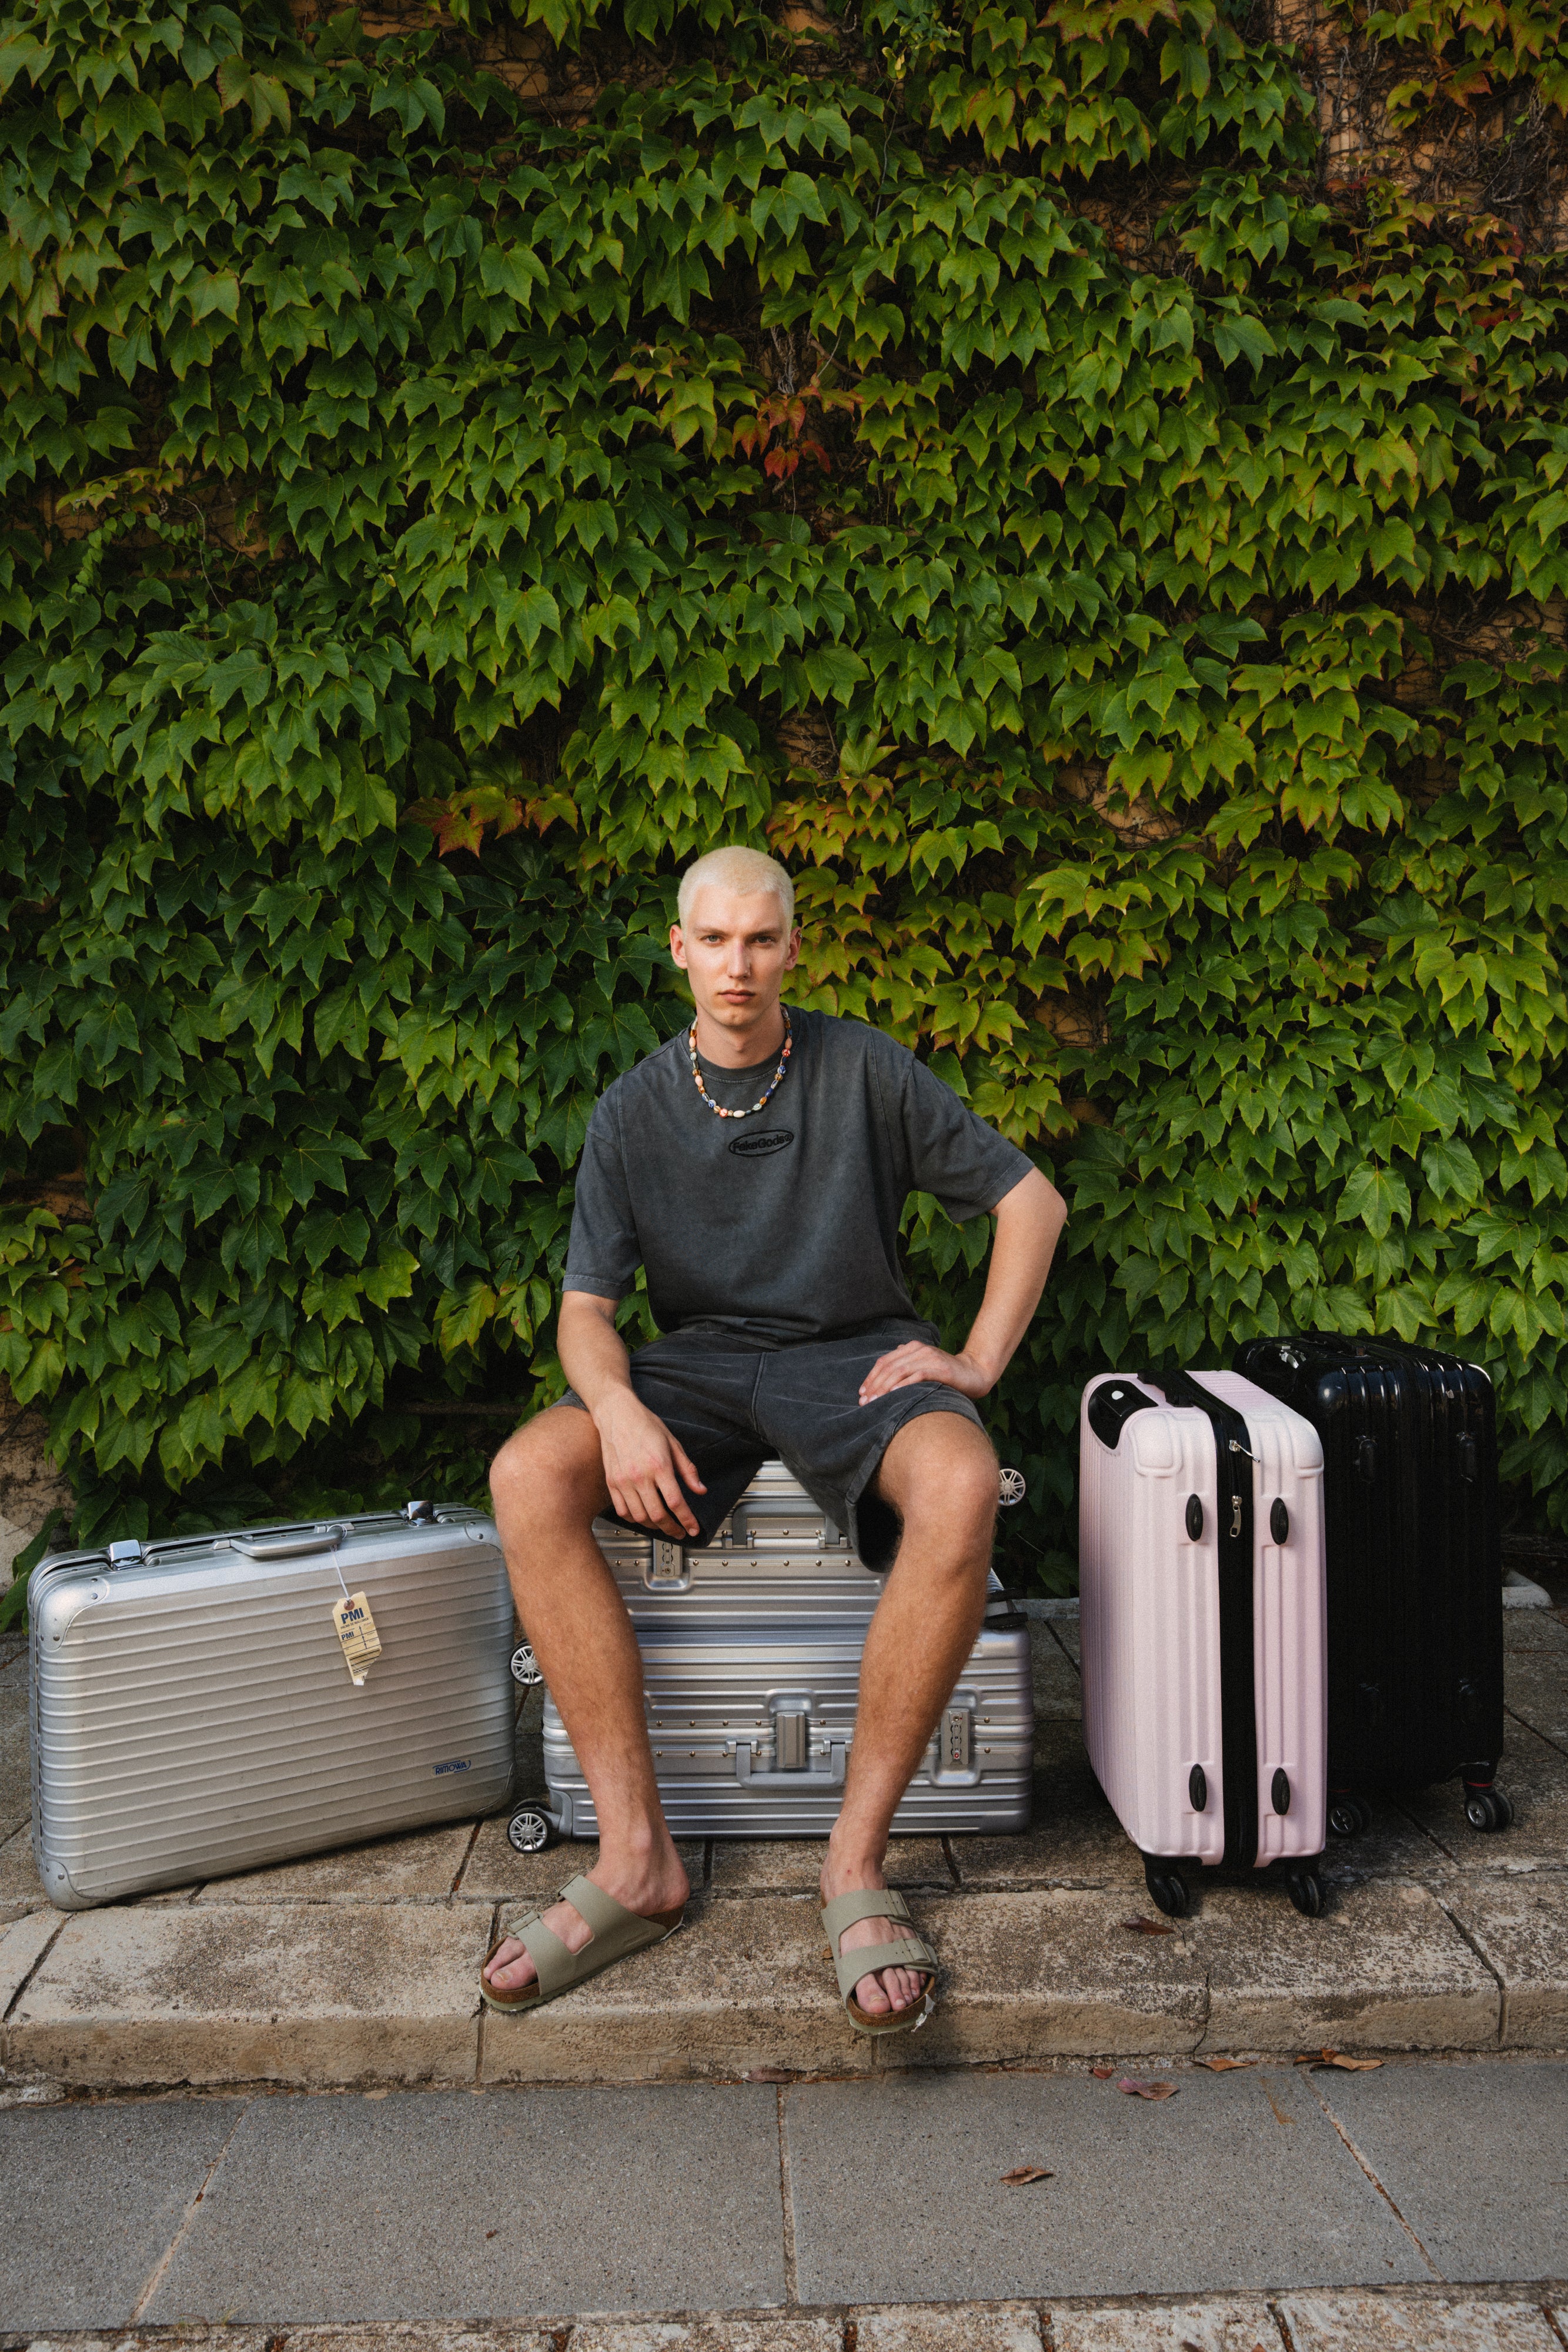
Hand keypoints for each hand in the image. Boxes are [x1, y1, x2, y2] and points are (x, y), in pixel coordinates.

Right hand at [593, 1392, 706, 1537]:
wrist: (617, 1413)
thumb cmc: (645, 1424)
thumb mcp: (673, 1443)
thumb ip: (688, 1469)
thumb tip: (700, 1489)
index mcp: (659, 1465)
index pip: (676, 1502)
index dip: (687, 1520)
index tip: (693, 1528)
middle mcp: (639, 1476)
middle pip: (657, 1515)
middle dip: (672, 1529)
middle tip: (680, 1531)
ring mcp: (623, 1481)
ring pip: (639, 1517)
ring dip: (654, 1527)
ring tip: (663, 1525)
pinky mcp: (611, 1482)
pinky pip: (622, 1510)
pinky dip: (633, 1519)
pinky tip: (642, 1517)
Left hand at [858, 1340, 994, 1404]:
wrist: (974, 1373)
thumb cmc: (946, 1375)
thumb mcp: (923, 1367)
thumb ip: (907, 1365)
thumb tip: (886, 1373)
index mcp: (912, 1348)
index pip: (885, 1361)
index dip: (871, 1377)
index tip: (862, 1393)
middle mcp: (919, 1350)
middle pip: (889, 1367)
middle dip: (874, 1385)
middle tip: (864, 1402)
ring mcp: (929, 1358)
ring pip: (899, 1371)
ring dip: (883, 1388)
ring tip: (874, 1402)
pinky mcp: (939, 1369)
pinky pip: (916, 1376)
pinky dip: (902, 1386)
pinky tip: (892, 1396)